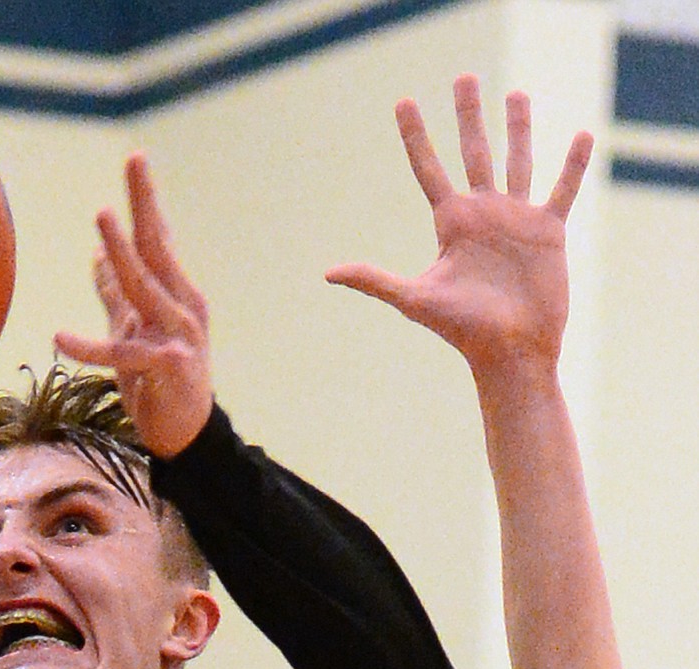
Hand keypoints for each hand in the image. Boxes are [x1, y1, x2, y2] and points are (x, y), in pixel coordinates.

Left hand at [55, 153, 211, 457]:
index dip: (147, 202)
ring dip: (122, 251)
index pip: (159, 241)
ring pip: (145, 286)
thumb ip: (116, 295)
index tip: (136, 160)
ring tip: (102, 218)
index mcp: (176, 295)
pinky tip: (59, 338)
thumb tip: (97, 257)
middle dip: (145, 204)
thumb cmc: (159, 380)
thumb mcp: (133, 330)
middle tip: (135, 161)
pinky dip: (89, 347)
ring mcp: (178, 336)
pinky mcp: (166, 368)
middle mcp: (183, 308)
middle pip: (158, 249)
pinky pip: (122, 353)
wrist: (184, 433)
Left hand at [325, 76, 592, 380]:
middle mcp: (482, 214)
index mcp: (450, 224)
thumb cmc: (461, 330)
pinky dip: (573, 164)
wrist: (509, 350)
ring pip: (517, 160)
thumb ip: (374, 280)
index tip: (403, 102)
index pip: (428, 169)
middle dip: (468, 115)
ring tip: (515, 94)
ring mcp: (516, 220)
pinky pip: (562, 189)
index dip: (415, 136)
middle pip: (473, 152)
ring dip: (518, 128)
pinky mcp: (548, 231)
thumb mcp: (414, 299)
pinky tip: (581, 136)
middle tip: (462, 78)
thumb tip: (328, 273)